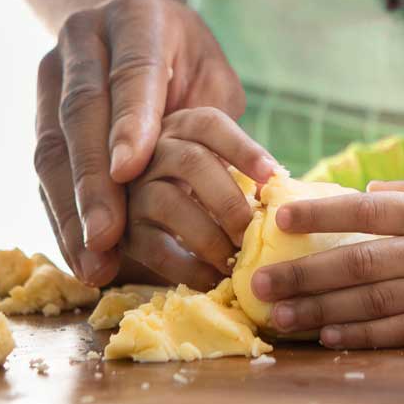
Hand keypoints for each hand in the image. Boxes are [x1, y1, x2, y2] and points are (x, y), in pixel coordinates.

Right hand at [34, 0, 269, 285]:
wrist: (123, 19)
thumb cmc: (181, 53)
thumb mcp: (209, 67)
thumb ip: (209, 114)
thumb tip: (224, 185)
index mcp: (136, 16)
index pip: (133, 69)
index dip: (130, 121)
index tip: (130, 170)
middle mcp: (84, 39)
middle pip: (83, 111)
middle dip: (93, 177)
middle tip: (106, 233)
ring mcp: (53, 73)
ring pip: (52, 142)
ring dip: (70, 206)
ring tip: (93, 256)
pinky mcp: (37, 108)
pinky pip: (43, 167)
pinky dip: (61, 214)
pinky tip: (79, 253)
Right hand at [123, 108, 274, 288]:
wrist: (161, 210)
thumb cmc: (206, 181)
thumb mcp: (221, 160)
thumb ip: (243, 165)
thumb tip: (276, 186)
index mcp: (181, 126)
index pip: (210, 125)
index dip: (243, 149)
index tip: (273, 175)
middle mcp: (152, 150)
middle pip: (191, 162)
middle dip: (227, 201)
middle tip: (252, 231)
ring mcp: (135, 189)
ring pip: (171, 203)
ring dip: (209, 236)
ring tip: (237, 258)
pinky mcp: (127, 231)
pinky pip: (156, 248)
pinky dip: (189, 266)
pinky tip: (214, 277)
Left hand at [247, 191, 403, 348]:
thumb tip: (371, 194)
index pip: (370, 210)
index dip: (321, 211)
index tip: (276, 213)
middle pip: (360, 262)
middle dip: (304, 273)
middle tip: (256, 281)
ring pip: (376, 304)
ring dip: (322, 311)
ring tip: (279, 315)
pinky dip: (366, 339)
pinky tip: (330, 340)